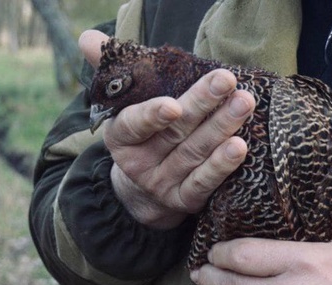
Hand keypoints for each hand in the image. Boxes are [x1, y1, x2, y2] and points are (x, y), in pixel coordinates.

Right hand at [79, 30, 254, 228]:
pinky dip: (221, 166)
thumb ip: (110, 68)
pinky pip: (203, 183)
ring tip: (244, 104)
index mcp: (120, 137)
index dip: (151, 116)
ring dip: (220, 128)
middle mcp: (138, 163)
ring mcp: (161, 184)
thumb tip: (87, 38)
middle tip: (226, 82)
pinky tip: (239, 147)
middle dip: (201, 106)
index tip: (173, 105)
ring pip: (192, 154)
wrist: (143, 187)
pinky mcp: (184, 200)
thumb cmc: (142, 131)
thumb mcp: (123, 102)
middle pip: (172, 133)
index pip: (132, 125)